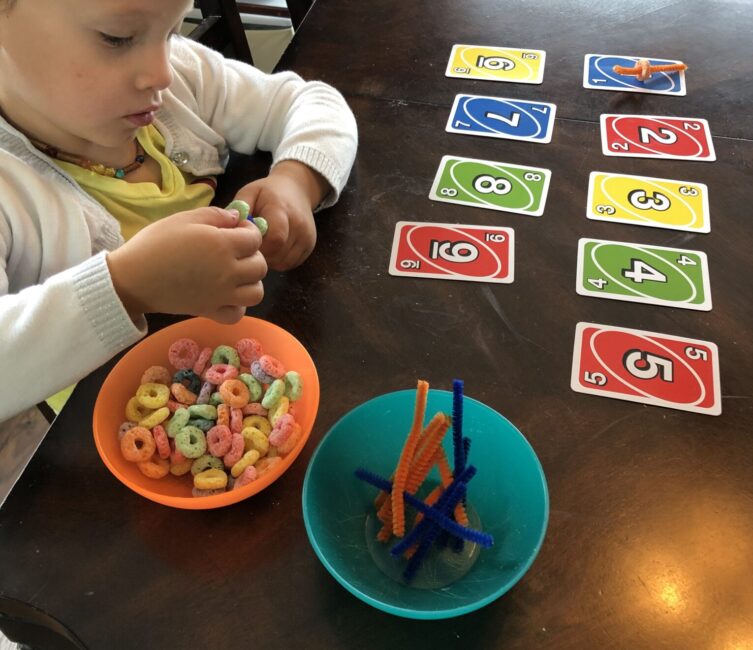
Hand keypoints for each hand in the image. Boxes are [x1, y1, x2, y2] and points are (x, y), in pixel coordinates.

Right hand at [107, 206, 266, 323]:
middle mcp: (228, 271)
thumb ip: (216, 215)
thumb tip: (238, 218)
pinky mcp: (210, 311)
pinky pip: (238, 313)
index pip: (255, 238)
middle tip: (235, 251)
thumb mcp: (184, 218)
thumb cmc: (155, 243)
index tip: (236, 229)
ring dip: (251, 282)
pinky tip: (227, 295)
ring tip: (235, 274)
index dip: (249, 231)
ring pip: (256, 292)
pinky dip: (238, 305)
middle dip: (252, 255)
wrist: (132, 278)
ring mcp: (221, 295)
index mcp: (222, 245)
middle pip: (260, 266)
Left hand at [234, 160, 329, 269]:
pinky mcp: (310, 247)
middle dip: (261, 255)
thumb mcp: (250, 192)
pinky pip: (290, 264)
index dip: (258, 246)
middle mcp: (299, 225)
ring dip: (269, 260)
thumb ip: (239, 208)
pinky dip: (278, 261)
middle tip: (249, 248)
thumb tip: (228, 229)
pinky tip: (271, 250)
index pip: (275, 238)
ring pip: (284, 262)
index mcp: (282, 209)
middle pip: (278, 253)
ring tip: (261, 247)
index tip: (246, 242)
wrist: (297, 189)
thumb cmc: (268, 193)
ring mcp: (307, 237)